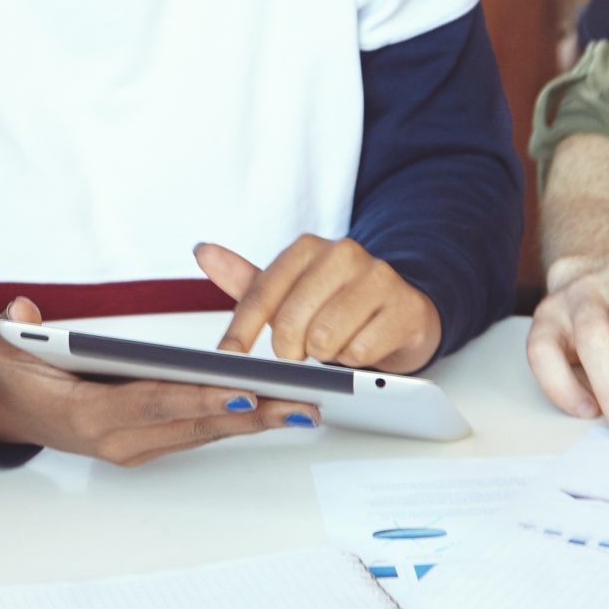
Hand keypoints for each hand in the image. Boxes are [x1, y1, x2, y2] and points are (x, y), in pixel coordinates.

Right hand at [0, 298, 311, 464]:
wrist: (7, 413)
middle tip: (303, 404)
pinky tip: (276, 407)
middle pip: (194, 423)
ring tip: (305, 407)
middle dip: (251, 414)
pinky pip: (200, 430)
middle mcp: (120, 441)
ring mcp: (137, 447)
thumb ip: (10, 330)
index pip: (153, 403)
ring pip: (205, 432)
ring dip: (256, 421)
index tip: (245, 390)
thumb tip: (23, 315)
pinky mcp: (149, 442)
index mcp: (88, 417)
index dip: (200, 397)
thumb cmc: (12, 377)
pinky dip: (238, 420)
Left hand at [194, 237, 442, 372]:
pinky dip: (355, 360)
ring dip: (325, 355)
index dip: (240, 332)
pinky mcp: (405, 307)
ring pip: (325, 340)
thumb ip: (246, 280)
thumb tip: (203, 252)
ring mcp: (378, 277)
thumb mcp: (289, 294)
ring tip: (336, 344)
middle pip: (291, 322)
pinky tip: (362, 345)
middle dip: (291, 349)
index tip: (227, 359)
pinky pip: (360, 352)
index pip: (260, 294)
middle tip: (302, 350)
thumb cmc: (339, 305)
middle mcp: (343, 253)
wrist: (403, 312)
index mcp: (308, 248)